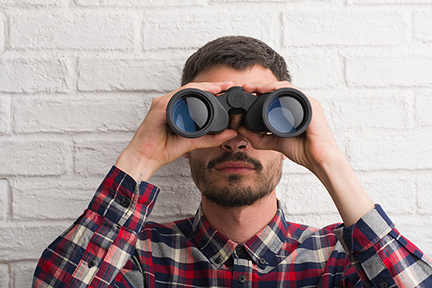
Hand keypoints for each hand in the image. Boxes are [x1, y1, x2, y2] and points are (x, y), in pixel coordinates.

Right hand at [115, 82, 236, 181]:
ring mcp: (164, 102)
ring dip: (205, 86)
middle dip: (213, 86)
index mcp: (177, 109)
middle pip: (194, 89)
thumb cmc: (163, 150)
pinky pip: (178, 94)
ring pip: (188, 89)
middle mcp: (170, 103)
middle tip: (229, 84)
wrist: (146, 157)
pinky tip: (205, 92)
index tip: (228, 91)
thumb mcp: (194, 142)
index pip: (197, 96)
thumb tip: (231, 133)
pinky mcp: (159, 106)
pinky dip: (193, 92)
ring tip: (221, 86)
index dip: (214, 92)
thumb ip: (212, 138)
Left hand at [239, 81, 342, 174]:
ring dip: (266, 84)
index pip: (275, 95)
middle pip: (278, 88)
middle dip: (260, 85)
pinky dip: (278, 88)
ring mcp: (306, 103)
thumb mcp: (275, 142)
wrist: (318, 160)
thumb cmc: (303, 151)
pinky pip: (293, 91)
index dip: (259, 91)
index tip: (245, 93)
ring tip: (252, 87)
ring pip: (284, 87)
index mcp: (293, 110)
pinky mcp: (311, 105)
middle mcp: (300, 104)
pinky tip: (266, 89)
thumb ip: (259, 138)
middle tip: (245, 87)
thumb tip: (241, 130)